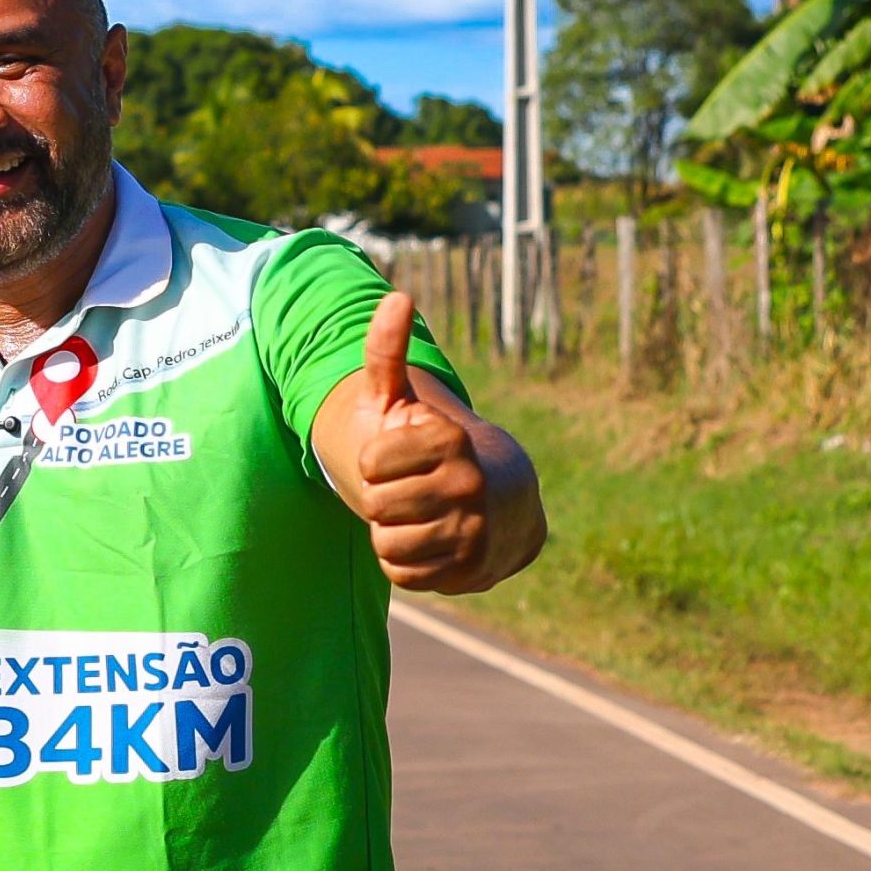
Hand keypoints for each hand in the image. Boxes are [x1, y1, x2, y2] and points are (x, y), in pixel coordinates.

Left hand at [344, 293, 489, 592]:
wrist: (501, 499)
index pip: (369, 464)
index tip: (400, 457)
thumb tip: (397, 296)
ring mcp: (474, 528)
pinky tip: (432, 543)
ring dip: (393, 534)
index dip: (375, 464)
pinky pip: (405, 574)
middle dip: (383, 501)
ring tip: (420, 516)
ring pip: (388, 544)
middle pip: (377, 507)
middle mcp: (468, 483)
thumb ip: (385, 352)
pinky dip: (408, 564)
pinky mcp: (474, 569)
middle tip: (409, 490)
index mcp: (448, 438)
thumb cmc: (436, 446)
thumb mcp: (405, 398)